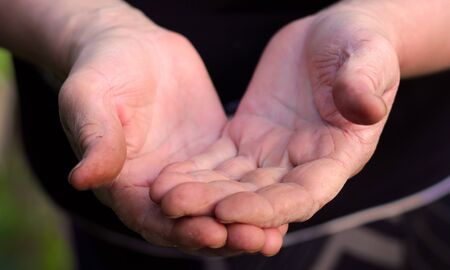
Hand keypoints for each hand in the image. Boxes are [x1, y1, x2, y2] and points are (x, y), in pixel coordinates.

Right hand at [58, 5, 282, 254]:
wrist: (133, 48)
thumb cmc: (102, 69)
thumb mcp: (90, 98)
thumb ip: (95, 138)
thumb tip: (81, 179)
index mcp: (124, 183)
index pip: (151, 218)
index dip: (180, 230)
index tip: (211, 234)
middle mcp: (158, 188)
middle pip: (190, 223)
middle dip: (223, 234)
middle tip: (257, 240)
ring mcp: (189, 173)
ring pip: (217, 206)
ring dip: (245, 222)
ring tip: (276, 234)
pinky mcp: (213, 155)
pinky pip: (236, 179)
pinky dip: (256, 193)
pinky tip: (284, 200)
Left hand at [151, 9, 399, 240]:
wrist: (329, 35)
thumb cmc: (358, 43)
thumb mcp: (367, 54)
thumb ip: (364, 81)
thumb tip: (366, 109)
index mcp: (338, 154)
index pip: (304, 195)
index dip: (269, 209)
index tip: (229, 211)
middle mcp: (303, 164)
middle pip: (261, 198)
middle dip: (220, 207)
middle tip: (178, 209)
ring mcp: (273, 154)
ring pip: (235, 184)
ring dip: (201, 195)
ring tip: (163, 197)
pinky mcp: (248, 137)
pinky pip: (219, 161)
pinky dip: (196, 172)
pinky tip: (167, 178)